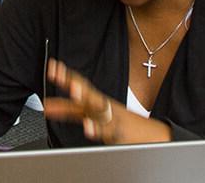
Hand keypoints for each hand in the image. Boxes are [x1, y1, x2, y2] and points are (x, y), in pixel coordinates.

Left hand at [41, 59, 170, 144]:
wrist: (156, 136)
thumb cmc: (122, 124)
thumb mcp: (96, 113)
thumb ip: (73, 110)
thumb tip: (49, 106)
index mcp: (98, 101)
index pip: (81, 85)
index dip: (66, 76)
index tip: (52, 67)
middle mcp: (105, 108)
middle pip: (87, 94)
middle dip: (74, 84)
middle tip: (59, 75)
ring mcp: (113, 120)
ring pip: (98, 109)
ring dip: (86, 100)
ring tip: (74, 93)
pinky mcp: (120, 134)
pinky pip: (108, 132)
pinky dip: (98, 130)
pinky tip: (88, 128)